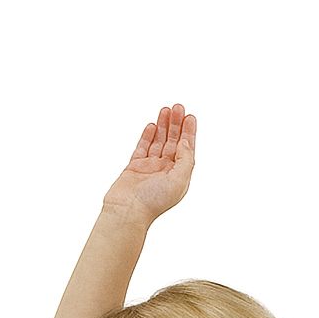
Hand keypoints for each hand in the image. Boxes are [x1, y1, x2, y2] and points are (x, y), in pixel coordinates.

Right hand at [102, 103, 195, 221]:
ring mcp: (150, 167)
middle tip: (178, 106)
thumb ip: (185, 160)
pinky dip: (148, 136)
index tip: (190, 117)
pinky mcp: (134, 166)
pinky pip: (143, 147)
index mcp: (179, 175)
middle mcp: (166, 170)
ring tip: (166, 110)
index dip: (189, 133)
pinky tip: (153, 125)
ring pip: (158, 141)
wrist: (127, 210)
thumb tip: (186, 142)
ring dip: (164, 126)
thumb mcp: (179, 180)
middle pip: (173, 142)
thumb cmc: (154, 201)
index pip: (186, 149)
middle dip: (176, 124)